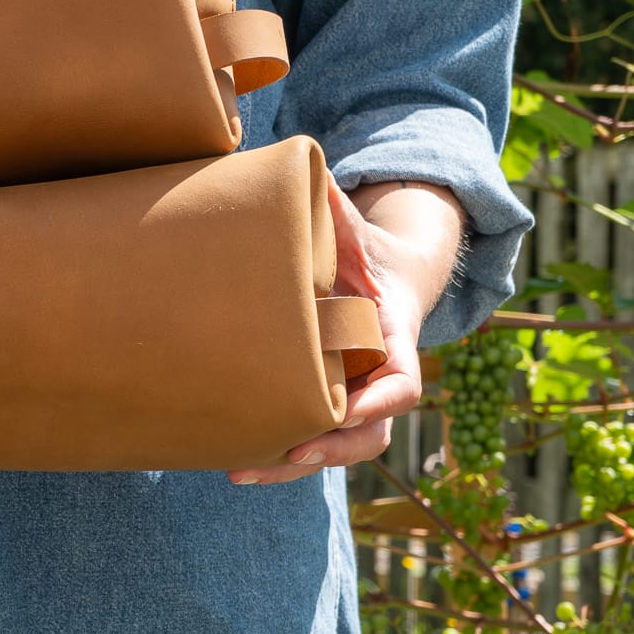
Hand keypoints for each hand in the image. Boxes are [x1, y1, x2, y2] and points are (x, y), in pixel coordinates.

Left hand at [226, 171, 428, 485]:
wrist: (376, 276)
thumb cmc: (361, 250)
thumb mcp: (352, 226)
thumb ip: (333, 205)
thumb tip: (303, 163)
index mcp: (395, 338)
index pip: (403, 384)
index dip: (378, 402)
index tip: (344, 411)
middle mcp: (379, 377)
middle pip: (372, 434)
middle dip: (332, 450)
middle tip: (288, 453)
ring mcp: (355, 398)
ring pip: (338, 448)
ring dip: (294, 466)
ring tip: (240, 470)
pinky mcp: (326, 406)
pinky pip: (310, 441)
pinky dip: (277, 456)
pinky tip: (230, 458)